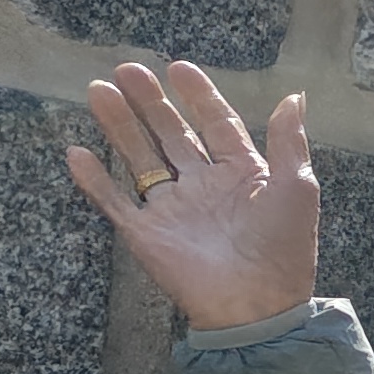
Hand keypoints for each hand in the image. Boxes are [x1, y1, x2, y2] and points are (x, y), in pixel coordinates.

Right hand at [63, 62, 322, 333]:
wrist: (257, 306)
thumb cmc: (283, 247)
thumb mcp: (297, 187)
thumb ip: (289, 141)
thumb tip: (293, 95)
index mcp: (241, 173)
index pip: (216, 124)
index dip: (198, 96)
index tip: (177, 67)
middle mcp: (203, 186)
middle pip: (171, 134)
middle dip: (149, 102)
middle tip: (125, 70)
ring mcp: (172, 209)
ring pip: (139, 158)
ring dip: (119, 126)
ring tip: (98, 91)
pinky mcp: (146, 234)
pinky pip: (114, 202)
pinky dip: (94, 179)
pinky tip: (76, 152)